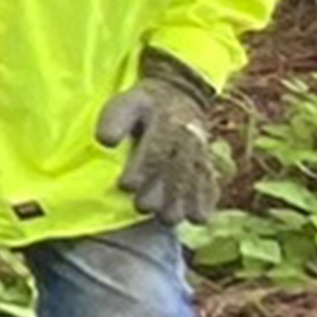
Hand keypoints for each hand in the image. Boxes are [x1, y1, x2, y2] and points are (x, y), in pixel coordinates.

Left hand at [100, 65, 221, 232]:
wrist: (180, 96)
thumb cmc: (143, 105)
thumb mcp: (126, 103)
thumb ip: (114, 121)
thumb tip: (105, 141)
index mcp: (166, 123)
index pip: (155, 149)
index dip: (142, 168)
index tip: (126, 186)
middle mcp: (188, 139)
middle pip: (176, 169)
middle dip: (161, 191)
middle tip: (144, 208)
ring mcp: (200, 153)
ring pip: (195, 180)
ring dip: (184, 201)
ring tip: (170, 220)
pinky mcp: (207, 163)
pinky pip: (211, 183)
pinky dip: (206, 201)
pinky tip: (199, 219)